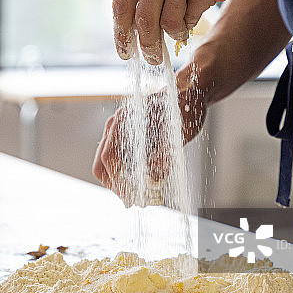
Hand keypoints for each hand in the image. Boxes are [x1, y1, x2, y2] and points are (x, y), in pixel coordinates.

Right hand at [92, 71, 207, 199]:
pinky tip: (141, 183)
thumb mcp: (180, 132)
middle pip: (102, 162)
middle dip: (115, 185)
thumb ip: (165, 156)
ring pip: (108, 161)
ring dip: (120, 181)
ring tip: (139, 195)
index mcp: (126, 119)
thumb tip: (152, 180)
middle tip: (132, 200)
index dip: (117, 180)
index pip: (109, 156)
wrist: (189, 92)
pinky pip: (118, 157)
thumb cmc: (185, 106)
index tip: (130, 195)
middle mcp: (118, 123)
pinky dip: (125, 173)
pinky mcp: (127, 135)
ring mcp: (120, 129)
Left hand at [112, 0, 267, 64]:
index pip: (121, 3)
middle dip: (146, 46)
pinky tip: (197, 11)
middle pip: (143, 21)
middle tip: (152, 58)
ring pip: (167, 24)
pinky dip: (192, 22)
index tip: (125, 49)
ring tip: (181, 29)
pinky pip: (191, 19)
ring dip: (174, 33)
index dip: (121, 32)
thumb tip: (134, 20)